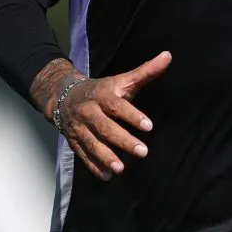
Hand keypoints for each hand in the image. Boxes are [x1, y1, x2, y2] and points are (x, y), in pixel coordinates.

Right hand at [38, 51, 171, 179]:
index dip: (132, 116)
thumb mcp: (122, 80)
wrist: (64, 95)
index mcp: (102, 95)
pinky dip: (93, 166)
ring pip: (92, 143)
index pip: (117, 106)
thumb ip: (146, 71)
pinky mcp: (74, 140)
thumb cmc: (102, 90)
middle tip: (143, 151)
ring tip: (121, 168)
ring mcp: (79, 127)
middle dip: (123, 140)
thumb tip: (168, 56)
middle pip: (105, 127)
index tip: (149, 126)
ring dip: (105, 156)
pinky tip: (106, 176)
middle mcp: (89, 111)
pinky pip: (83, 154)